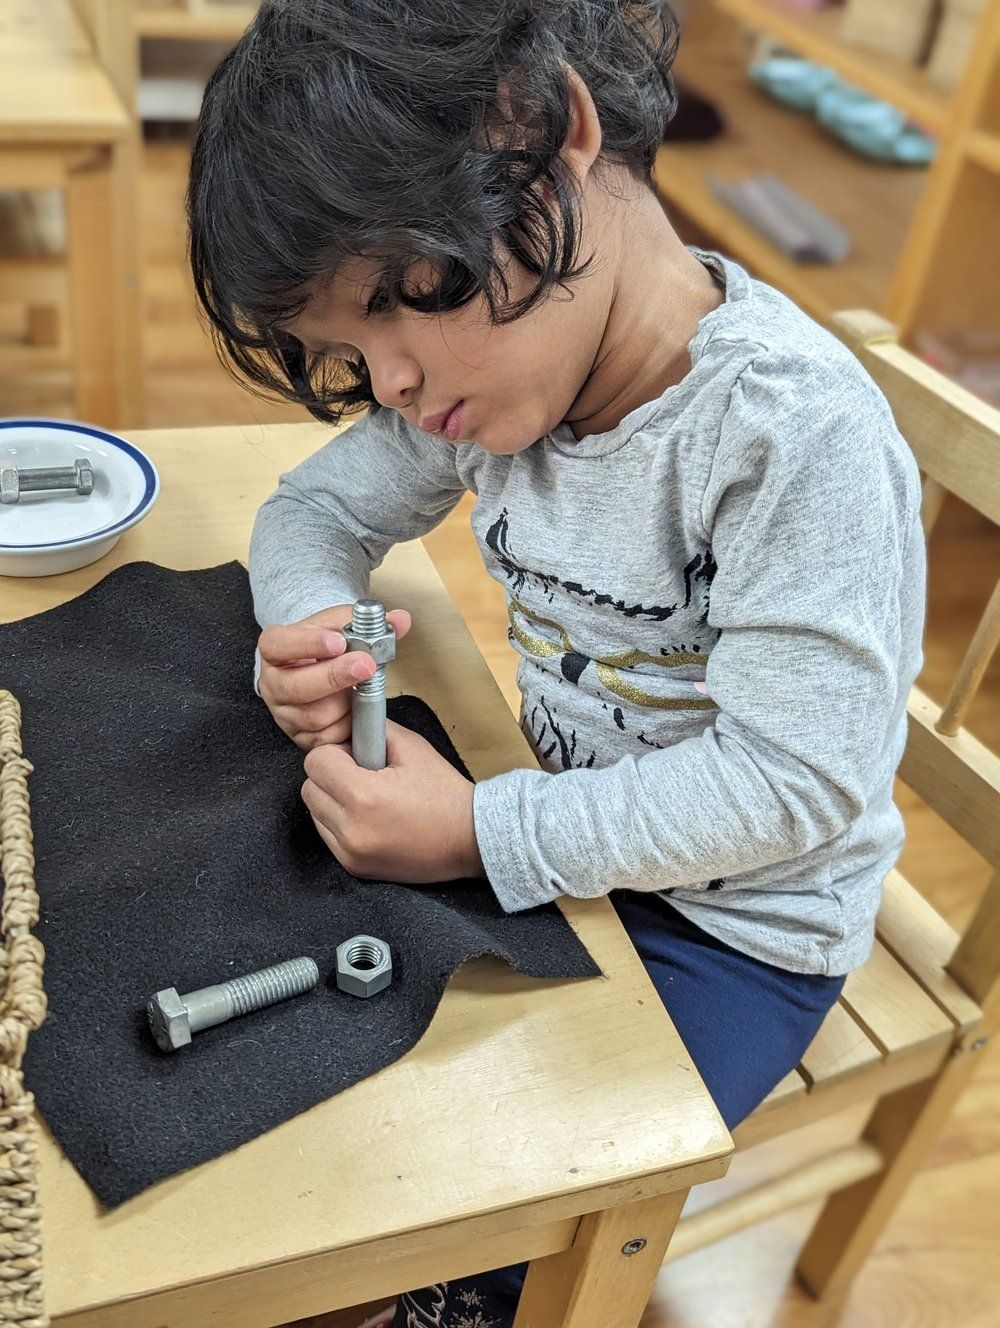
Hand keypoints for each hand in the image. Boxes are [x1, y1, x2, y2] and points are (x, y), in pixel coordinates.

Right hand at [258, 603, 411, 750]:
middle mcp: (273, 683)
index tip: (339, 642)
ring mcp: (284, 713)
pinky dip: (347, 724)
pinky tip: (355, 710)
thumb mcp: (340, 626)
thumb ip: (367, 622)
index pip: (277, 645)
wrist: (319, 670)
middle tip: (366, 666)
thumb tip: (400, 620)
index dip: (307, 644)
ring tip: (360, 688)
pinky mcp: (300, 736)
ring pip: (315, 716)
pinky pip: (327, 737)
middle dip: (335, 677)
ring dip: (345, 702)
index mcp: (275, 649)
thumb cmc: (326, 646)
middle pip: (296, 687)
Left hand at [301, 720, 484, 883]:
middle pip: (309, 788)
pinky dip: (339, 822)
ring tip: (366, 797)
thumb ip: (373, 729)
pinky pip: (327, 835)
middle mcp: (351, 829)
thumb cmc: (444, 793)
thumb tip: (347, 722)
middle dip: (330, 776)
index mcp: (364, 796)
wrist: (469, 839)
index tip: (356, 754)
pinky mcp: (354, 867)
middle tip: (361, 773)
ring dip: (331, 800)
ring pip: (314, 813)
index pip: (316, 762)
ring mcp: (351, 853)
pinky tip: (368, 817)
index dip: (335, 752)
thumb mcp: (412, 748)